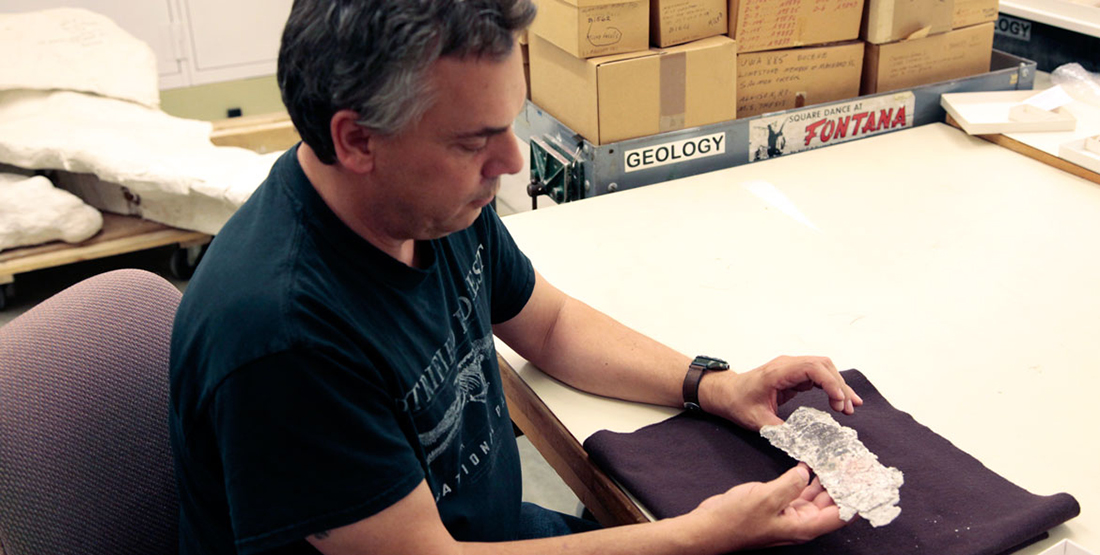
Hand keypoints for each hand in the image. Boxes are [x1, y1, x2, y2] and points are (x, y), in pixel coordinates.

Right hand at [688, 464, 851, 552]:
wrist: (709, 527)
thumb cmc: (735, 521)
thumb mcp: (766, 499)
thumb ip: (790, 484)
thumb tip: (805, 471)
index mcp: (803, 527)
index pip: (841, 516)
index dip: (857, 500)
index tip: (869, 484)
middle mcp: (800, 522)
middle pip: (832, 504)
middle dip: (845, 485)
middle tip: (856, 465)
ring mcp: (788, 514)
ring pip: (816, 496)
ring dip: (826, 479)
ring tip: (838, 460)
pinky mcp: (777, 505)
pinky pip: (798, 490)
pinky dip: (805, 477)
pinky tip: (809, 463)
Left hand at [702, 355, 862, 430]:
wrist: (726, 393)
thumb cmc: (738, 402)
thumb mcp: (758, 421)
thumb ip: (782, 432)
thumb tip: (804, 444)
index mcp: (778, 372)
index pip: (812, 368)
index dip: (830, 383)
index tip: (840, 401)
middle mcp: (787, 365)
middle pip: (823, 366)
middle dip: (839, 386)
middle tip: (848, 409)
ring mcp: (791, 368)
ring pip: (823, 369)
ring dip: (838, 385)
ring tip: (850, 407)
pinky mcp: (793, 374)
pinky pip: (817, 376)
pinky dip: (830, 386)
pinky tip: (840, 400)